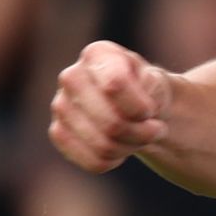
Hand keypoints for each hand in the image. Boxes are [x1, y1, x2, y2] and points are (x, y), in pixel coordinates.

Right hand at [47, 39, 172, 172]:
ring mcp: (61, 106)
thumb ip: (152, 85)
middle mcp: (72, 77)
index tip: (151, 110)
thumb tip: (142, 90)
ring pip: (103, 145)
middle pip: (111, 123)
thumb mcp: (157, 82)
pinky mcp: (58, 133)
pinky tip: (120, 147)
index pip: (115, 85)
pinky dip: (114, 160)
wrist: (134, 107)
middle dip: (142, 133)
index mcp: (97, 55)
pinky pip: (92, 161)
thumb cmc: (146, 90)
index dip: (140, 107)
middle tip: (155, 129)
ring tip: (139, 137)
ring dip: (131, 147)